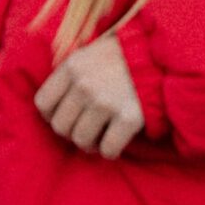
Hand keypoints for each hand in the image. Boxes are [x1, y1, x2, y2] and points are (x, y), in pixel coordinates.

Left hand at [35, 34, 145, 158]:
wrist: (161, 54)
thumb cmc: (122, 56)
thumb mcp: (89, 53)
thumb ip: (69, 74)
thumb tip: (51, 104)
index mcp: (72, 67)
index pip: (42, 103)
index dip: (51, 115)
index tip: (65, 117)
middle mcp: (84, 85)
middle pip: (60, 127)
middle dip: (71, 132)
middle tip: (84, 130)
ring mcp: (106, 102)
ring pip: (81, 140)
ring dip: (90, 144)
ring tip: (99, 137)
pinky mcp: (129, 118)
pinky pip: (108, 149)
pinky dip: (110, 151)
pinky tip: (115, 143)